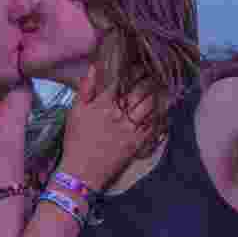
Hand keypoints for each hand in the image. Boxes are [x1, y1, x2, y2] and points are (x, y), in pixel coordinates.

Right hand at [59, 63, 151, 191]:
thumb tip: (96, 67)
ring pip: (150, 104)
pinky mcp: (138, 141)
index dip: (133, 70)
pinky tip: (162, 107)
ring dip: (156, 93)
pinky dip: (160, 113)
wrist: (82, 171)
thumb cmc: (76, 140)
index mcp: (103, 104)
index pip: (123, 80)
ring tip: (160, 86)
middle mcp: (120, 113)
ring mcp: (131, 128)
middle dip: (148, 79)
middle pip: (140, 90)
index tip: (139, 64)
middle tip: (154, 72)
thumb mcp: (75, 112)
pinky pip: (154, 124)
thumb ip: (86, 89)